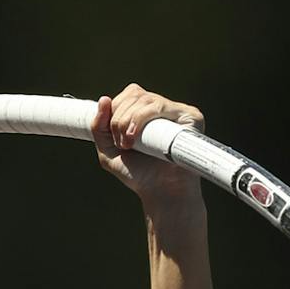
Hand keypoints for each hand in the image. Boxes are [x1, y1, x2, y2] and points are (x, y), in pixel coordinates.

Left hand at [92, 85, 204, 210]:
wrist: (162, 194)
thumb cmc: (140, 176)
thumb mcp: (109, 153)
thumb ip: (99, 128)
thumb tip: (104, 99)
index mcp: (147, 112)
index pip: (129, 94)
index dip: (115, 110)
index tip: (114, 138)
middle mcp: (163, 108)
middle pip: (135, 94)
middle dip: (119, 117)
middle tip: (121, 144)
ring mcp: (177, 111)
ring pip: (146, 100)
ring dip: (128, 120)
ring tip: (128, 144)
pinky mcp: (190, 117)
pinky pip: (161, 107)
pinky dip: (142, 119)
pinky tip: (136, 138)